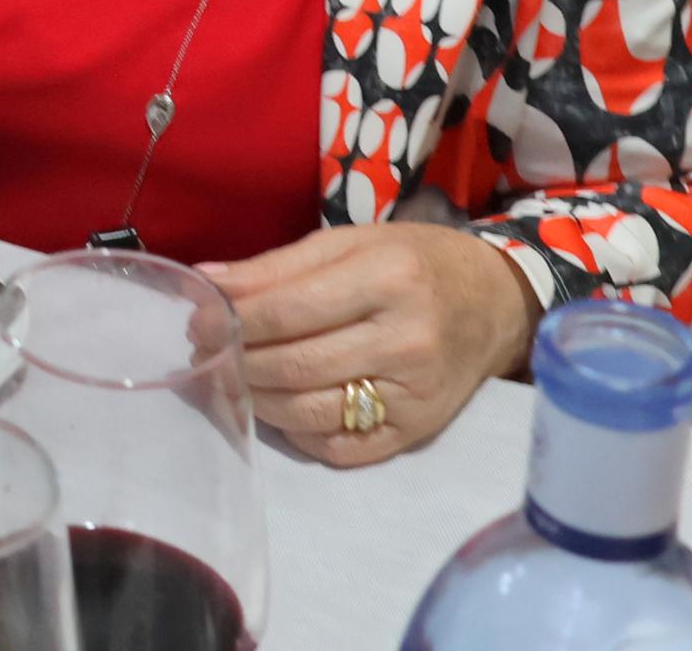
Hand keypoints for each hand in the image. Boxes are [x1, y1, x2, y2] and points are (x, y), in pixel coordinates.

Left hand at [200, 223, 540, 466]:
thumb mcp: (351, 243)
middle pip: (296, 365)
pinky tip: (283, 409)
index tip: (196, 320)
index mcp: (388, 278)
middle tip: (206, 352)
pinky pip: (340, 448)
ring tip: (235, 378)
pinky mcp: (417, 432)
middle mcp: (407, 340)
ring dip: (258, 399)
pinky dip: (298, 434)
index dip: (234, 319)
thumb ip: (278, 265)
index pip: (290, 310)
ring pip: (310, 411)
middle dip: (237, 361)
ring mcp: (415, 394)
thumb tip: (208, 280)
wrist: (495, 304)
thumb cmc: (414, 262)